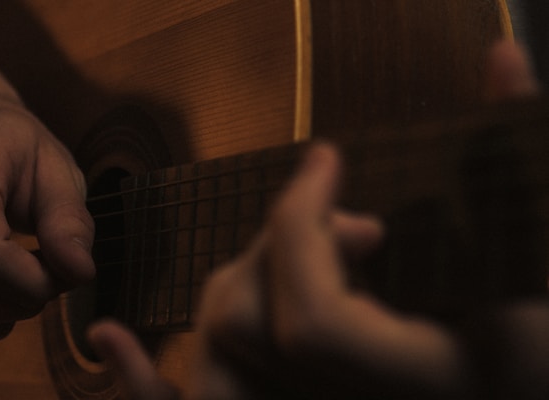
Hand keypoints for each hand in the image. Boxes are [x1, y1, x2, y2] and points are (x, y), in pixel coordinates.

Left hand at [86, 40, 539, 398]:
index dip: (302, 223)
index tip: (327, 159)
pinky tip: (110, 341)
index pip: (312, 315)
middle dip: (278, 243)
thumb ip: (516, 159)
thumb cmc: (546, 349)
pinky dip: (147, 387)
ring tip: (304, 248)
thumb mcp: (545, 257)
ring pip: (224, 363)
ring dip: (237, 285)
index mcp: (416, 385)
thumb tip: (500, 50)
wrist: (524, 382)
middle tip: (341, 208)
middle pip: (255, 329)